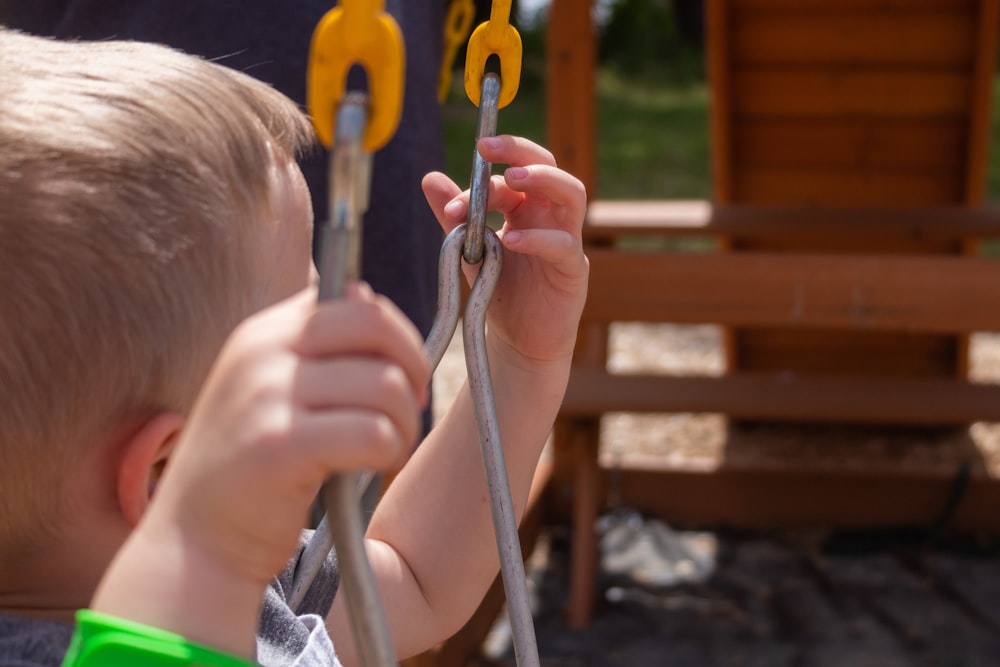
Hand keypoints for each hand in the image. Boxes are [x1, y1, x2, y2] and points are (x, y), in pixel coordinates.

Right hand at [145, 285, 429, 586]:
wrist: (193, 542)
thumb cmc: (247, 468)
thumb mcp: (271, 390)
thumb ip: (317, 347)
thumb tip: (366, 294)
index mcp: (263, 332)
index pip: (356, 302)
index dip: (396, 338)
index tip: (403, 377)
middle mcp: (262, 353)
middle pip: (376, 325)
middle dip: (413, 368)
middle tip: (410, 410)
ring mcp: (267, 396)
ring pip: (385, 385)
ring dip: (406, 423)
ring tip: (389, 450)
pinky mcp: (280, 446)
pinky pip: (374, 433)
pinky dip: (391, 453)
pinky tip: (376, 468)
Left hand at [421, 135, 588, 364]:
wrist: (519, 342)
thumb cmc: (499, 292)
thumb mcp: (468, 250)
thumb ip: (454, 217)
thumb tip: (429, 177)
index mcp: (524, 207)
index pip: (508, 178)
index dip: (480, 181)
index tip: (450, 204)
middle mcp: (548, 216)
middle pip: (547, 165)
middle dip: (518, 150)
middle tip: (487, 148)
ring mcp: (566, 239)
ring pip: (571, 193)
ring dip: (543, 179)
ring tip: (512, 178)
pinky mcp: (573, 270)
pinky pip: (564, 245)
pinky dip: (538, 238)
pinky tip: (510, 241)